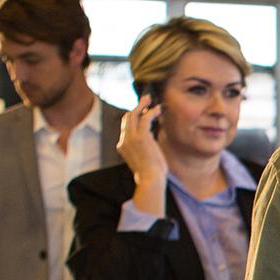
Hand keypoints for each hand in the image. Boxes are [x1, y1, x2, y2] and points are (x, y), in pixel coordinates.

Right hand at [119, 94, 167, 212]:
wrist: (150, 179)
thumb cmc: (150, 174)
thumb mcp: (143, 159)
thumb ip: (143, 149)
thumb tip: (150, 141)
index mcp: (122, 147)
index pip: (125, 128)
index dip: (133, 119)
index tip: (143, 113)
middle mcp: (124, 140)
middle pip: (126, 118)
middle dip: (136, 108)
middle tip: (145, 100)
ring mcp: (131, 138)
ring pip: (133, 115)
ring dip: (142, 105)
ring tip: (150, 100)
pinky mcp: (141, 136)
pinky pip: (144, 118)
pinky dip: (151, 112)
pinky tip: (157, 109)